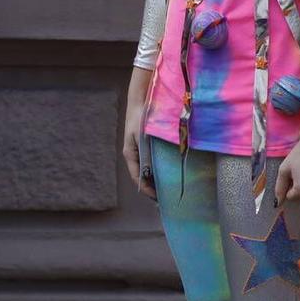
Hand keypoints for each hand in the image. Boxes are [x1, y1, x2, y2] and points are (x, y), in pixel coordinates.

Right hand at [123, 65, 155, 198]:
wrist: (140, 101)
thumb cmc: (140, 118)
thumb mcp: (143, 137)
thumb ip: (147, 154)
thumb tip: (152, 173)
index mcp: (130, 154)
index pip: (137, 178)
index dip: (147, 190)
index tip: (158, 199)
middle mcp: (134, 155)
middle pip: (142, 177)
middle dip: (152, 188)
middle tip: (165, 199)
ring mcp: (139, 151)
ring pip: (147, 171)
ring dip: (155, 180)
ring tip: (168, 190)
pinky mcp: (146, 146)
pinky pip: (151, 163)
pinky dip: (158, 171)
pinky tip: (168, 173)